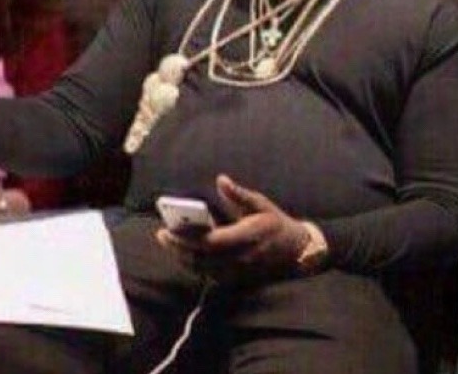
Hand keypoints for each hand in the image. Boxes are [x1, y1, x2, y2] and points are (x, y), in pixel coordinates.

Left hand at [155, 174, 309, 282]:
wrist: (296, 251)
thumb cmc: (275, 223)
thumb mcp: (261, 204)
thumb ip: (239, 194)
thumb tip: (221, 180)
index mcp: (248, 236)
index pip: (213, 241)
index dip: (190, 237)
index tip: (172, 228)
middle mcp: (242, 257)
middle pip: (203, 257)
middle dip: (179, 248)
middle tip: (161, 235)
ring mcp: (240, 271)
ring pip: (204, 269)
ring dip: (183, 257)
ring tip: (168, 243)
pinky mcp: (238, 278)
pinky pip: (210, 275)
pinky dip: (194, 266)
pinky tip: (183, 254)